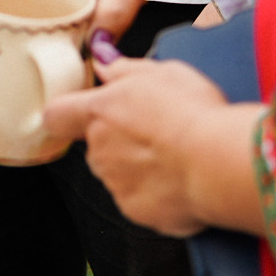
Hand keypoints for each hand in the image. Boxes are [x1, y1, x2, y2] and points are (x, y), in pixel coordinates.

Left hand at [42, 61, 260, 235]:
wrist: (218, 162)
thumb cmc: (193, 113)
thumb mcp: (163, 71)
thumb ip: (125, 69)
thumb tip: (104, 64)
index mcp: (99, 111)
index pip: (57, 114)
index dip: (65, 114)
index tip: (77, 114)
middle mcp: (99, 149)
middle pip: (96, 145)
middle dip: (118, 139)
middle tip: (156, 130)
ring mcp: (116, 183)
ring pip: (118, 172)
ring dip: (137, 166)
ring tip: (175, 155)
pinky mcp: (136, 210)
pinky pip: (140, 199)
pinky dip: (156, 192)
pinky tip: (181, 177)